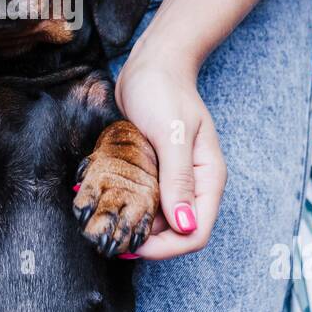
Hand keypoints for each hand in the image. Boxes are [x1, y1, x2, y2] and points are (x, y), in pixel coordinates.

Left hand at [113, 50, 225, 259]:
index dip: (167, 247)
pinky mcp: (154, 171)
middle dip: (147, 239)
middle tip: (111, 234)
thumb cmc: (164, 90)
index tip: (134, 243)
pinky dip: (127, 204)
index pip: (195, 233)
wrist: (152, 64)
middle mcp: (193, 184)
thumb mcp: (171, 134)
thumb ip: (178, 179)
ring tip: (104, 219)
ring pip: (157, 219)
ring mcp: (173, 179)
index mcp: (207, 178)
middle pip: (176, 232)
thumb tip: (185, 226)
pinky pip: (143, 199)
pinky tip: (106, 200)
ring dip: (133, 222)